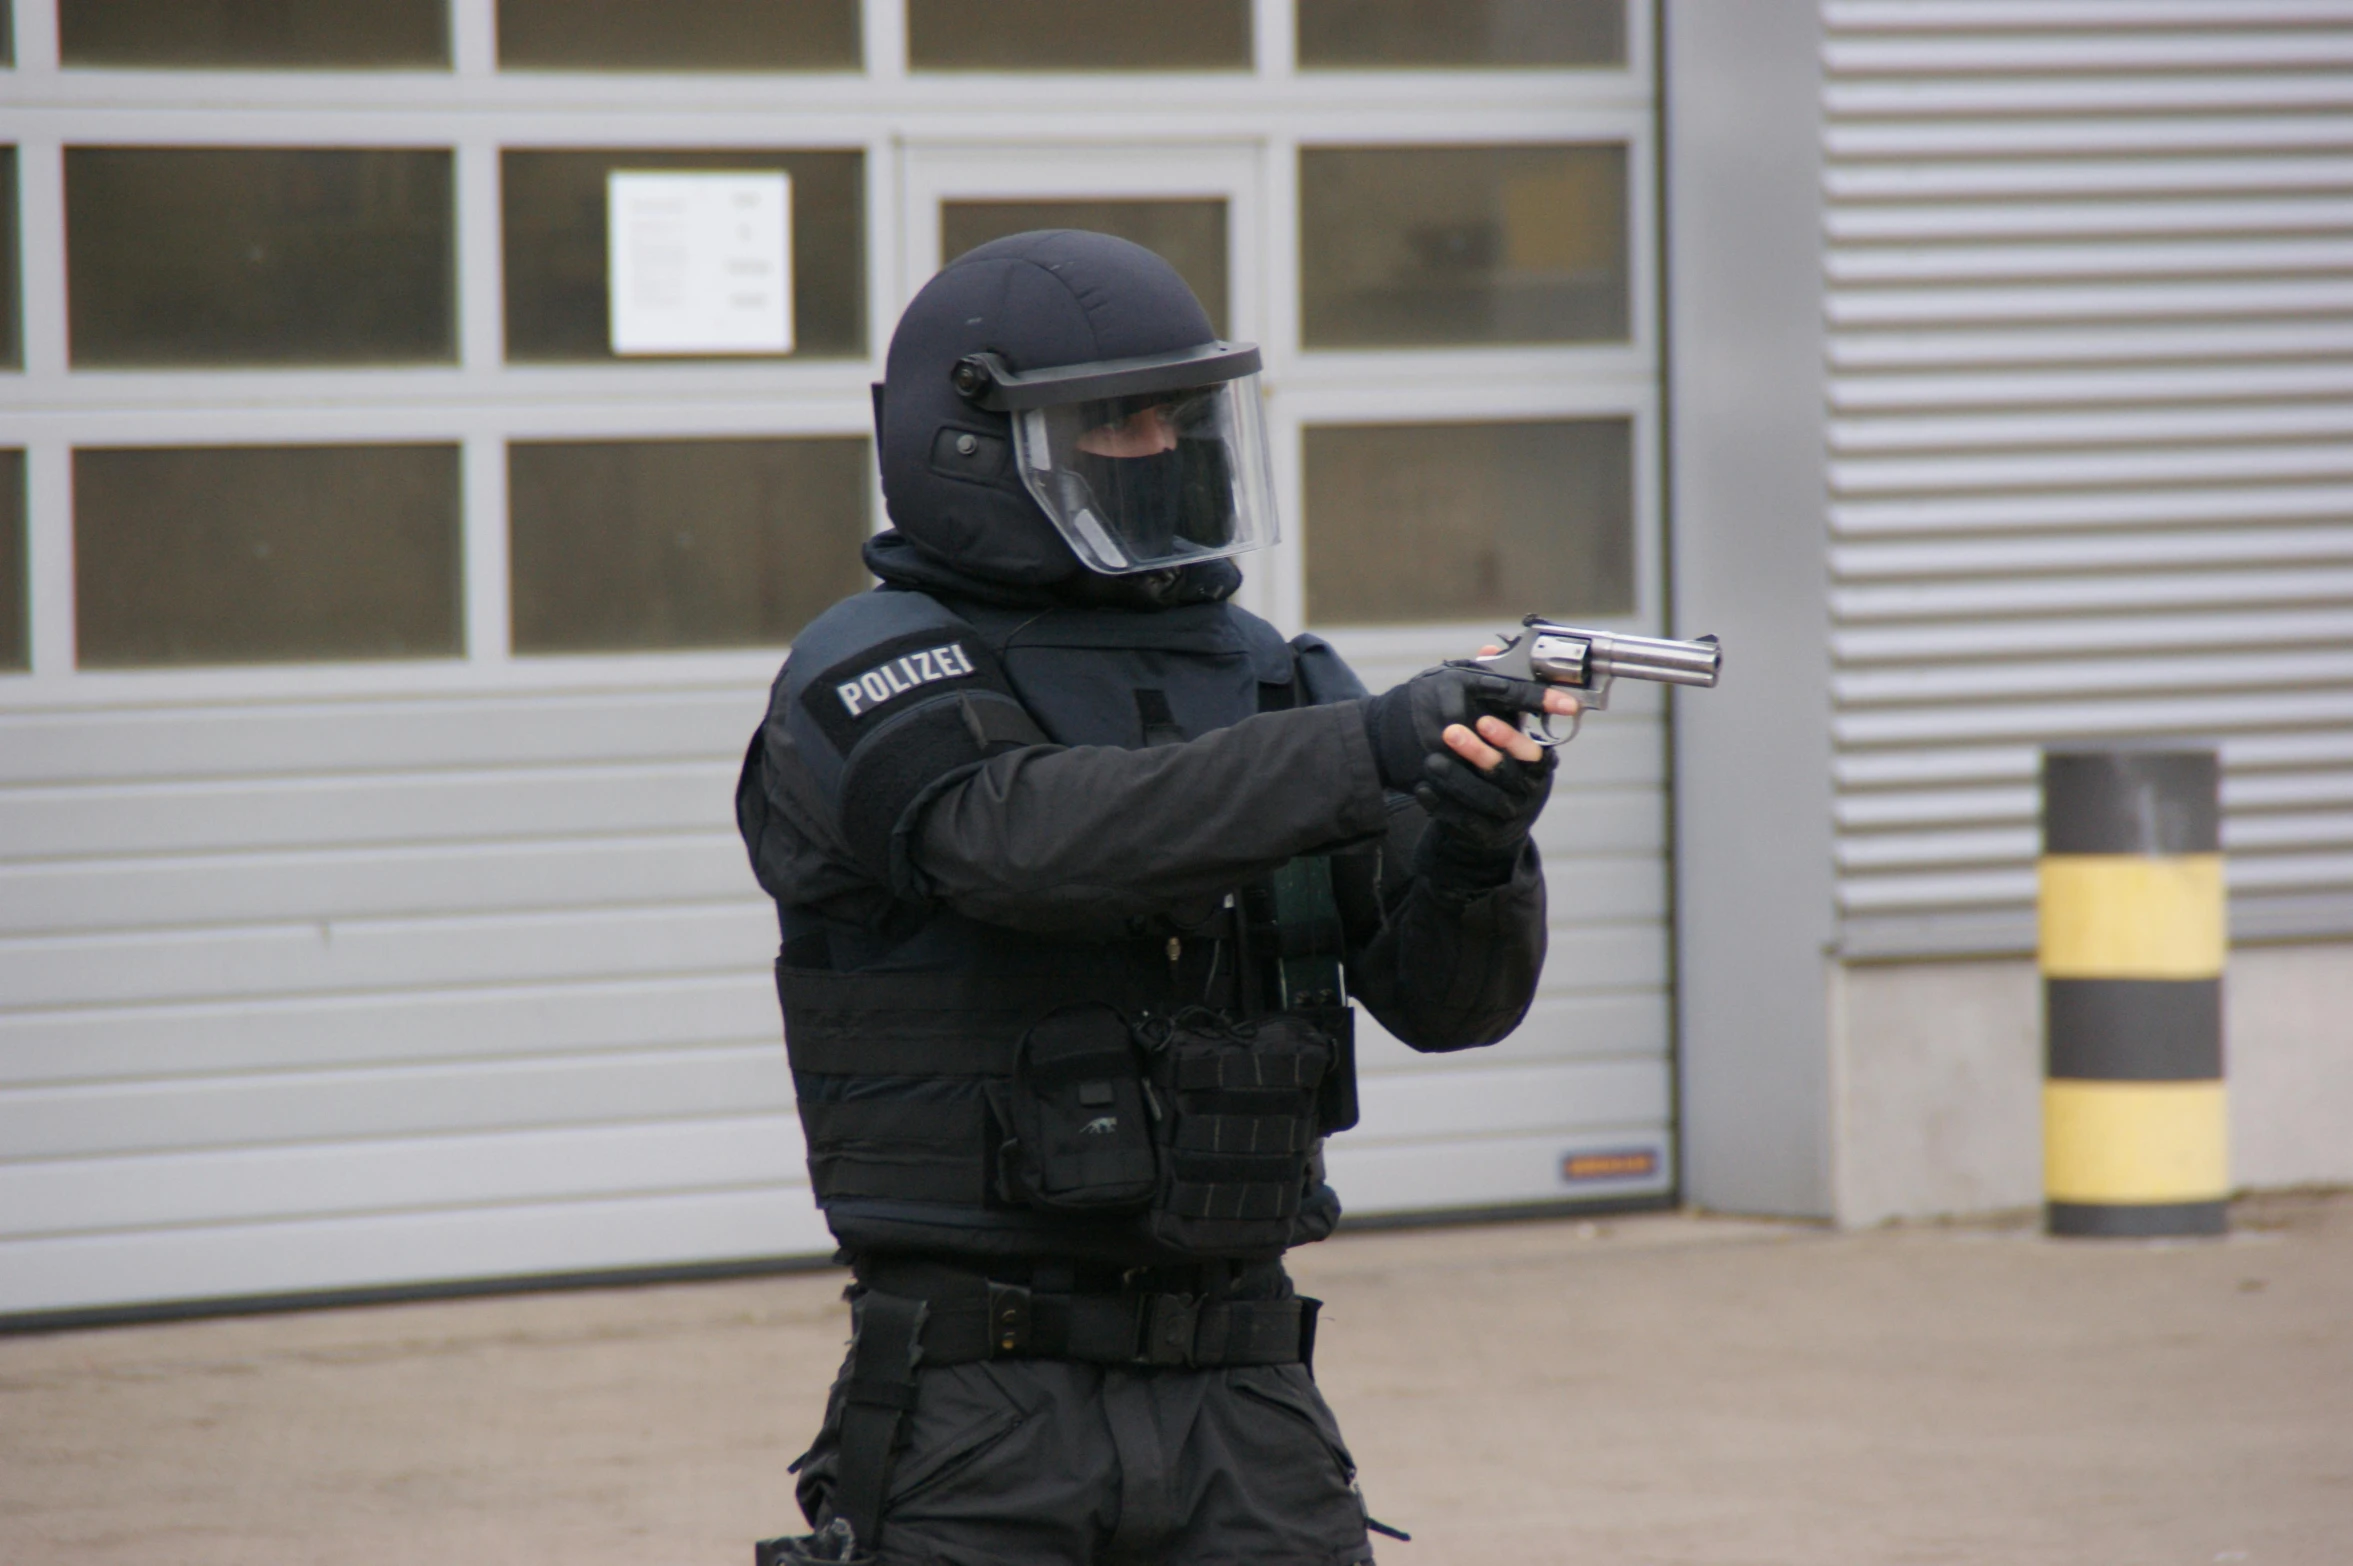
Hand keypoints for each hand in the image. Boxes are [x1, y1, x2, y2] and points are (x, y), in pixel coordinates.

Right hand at [1360, 663, 1576, 792]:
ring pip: (1487, 762)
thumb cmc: (1417, 703)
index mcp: (1459, 683)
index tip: (1569, 704)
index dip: (1541, 697)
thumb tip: (1502, 649)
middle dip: (1522, 744)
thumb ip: (1478, 672)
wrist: (1374, 736)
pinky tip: (1494, 792)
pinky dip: (1481, 789)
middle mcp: (1451, 711)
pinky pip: (1465, 782)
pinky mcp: (1430, 769)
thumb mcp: (1446, 679)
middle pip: (1502, 731)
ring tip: (1518, 776)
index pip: (1508, 689)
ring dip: (1505, 770)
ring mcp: (1439, 743)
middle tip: (1541, 754)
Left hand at [1409, 645, 1567, 897]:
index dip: (1510, 736)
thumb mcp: (1504, 727)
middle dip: (1477, 751)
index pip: (1532, 750)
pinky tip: (1422, 788)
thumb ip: (1500, 693)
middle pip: (1505, 772)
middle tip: (1448, 732)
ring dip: (1455, 778)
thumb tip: (1489, 647)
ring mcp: (1507, 817)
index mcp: (1540, 766)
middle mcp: (1529, 793)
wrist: (1492, 824)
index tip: (1483, 720)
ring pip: (1482, 799)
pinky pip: (1460, 820)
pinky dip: (1440, 804)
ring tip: (1430, 761)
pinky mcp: (1482, 834)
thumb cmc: (1501, 764)